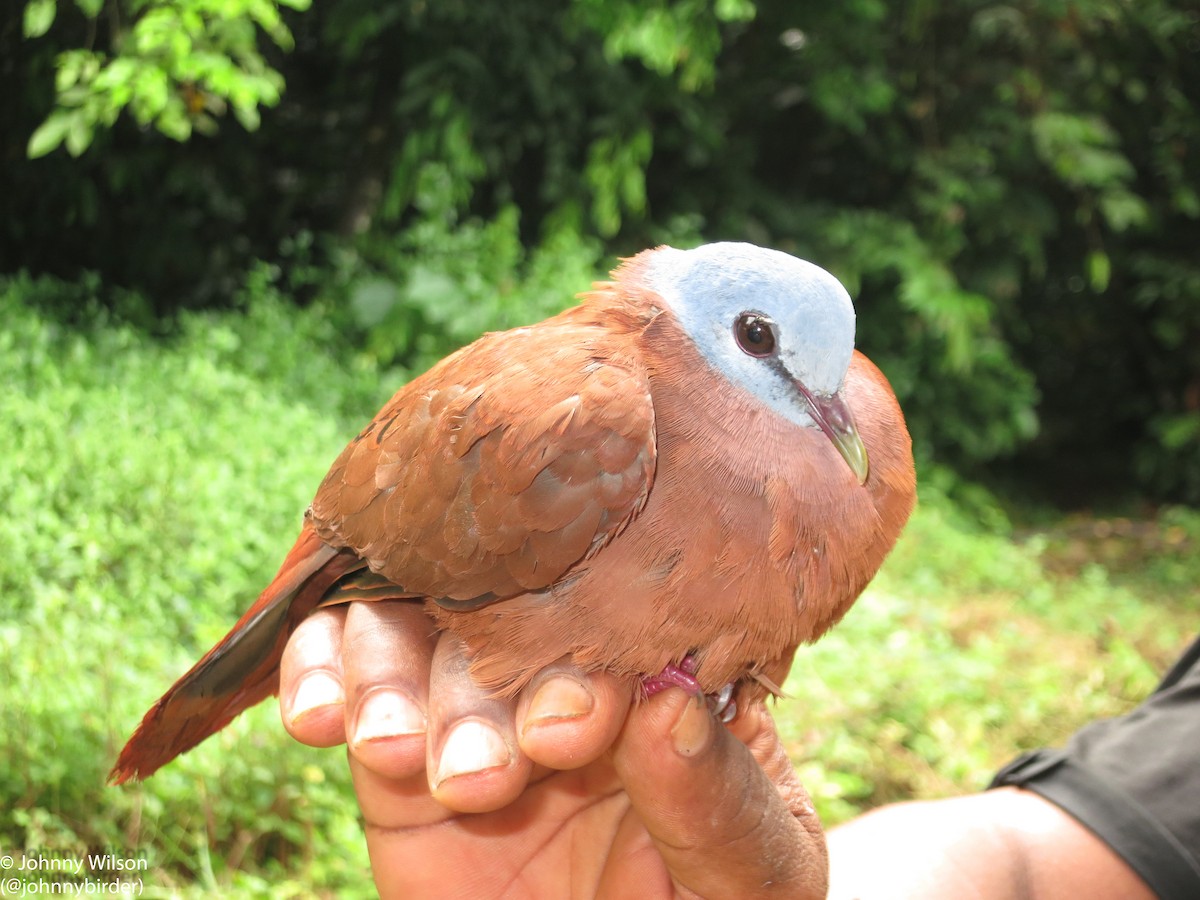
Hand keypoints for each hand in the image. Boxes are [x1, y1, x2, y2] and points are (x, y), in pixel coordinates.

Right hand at [279, 601, 827, 898]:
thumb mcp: (749, 885)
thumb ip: (717, 803)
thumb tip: (666, 702)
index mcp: (665, 677)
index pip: (622, 612)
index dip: (588, 655)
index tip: (576, 730)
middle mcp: (565, 670)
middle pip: (503, 609)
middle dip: (492, 684)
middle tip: (507, 766)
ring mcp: (474, 705)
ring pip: (408, 624)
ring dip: (392, 678)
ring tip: (403, 757)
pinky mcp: (394, 753)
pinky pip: (336, 672)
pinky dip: (316, 670)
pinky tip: (319, 718)